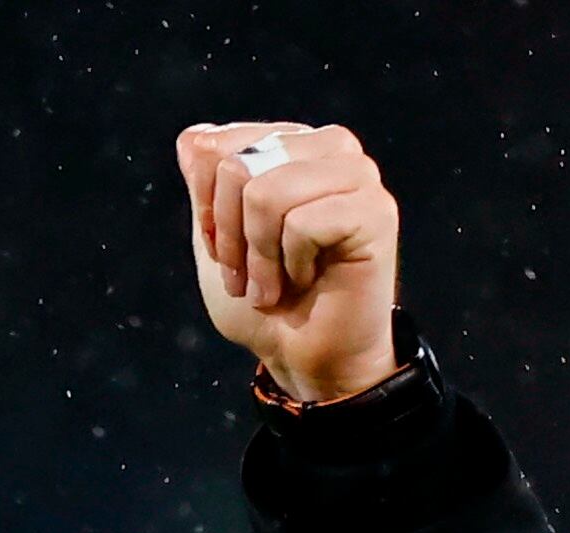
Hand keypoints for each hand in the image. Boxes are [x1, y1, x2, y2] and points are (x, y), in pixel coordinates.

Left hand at [177, 121, 400, 404]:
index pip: (215, 146)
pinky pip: (302, 224)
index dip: (208, 209)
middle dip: (232, 236)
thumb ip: (205, 183)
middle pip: (237, 166)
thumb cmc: (267, 301)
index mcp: (291, 143)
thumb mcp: (216, 237)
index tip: (227, 253)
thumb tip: (193, 137)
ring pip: (267, 194)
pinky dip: (293, 266)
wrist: (303, 357)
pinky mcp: (376, 211)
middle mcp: (329, 148)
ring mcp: (357, 176)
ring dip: (260, 257)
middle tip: (252, 278)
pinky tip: (311, 280)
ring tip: (275, 286)